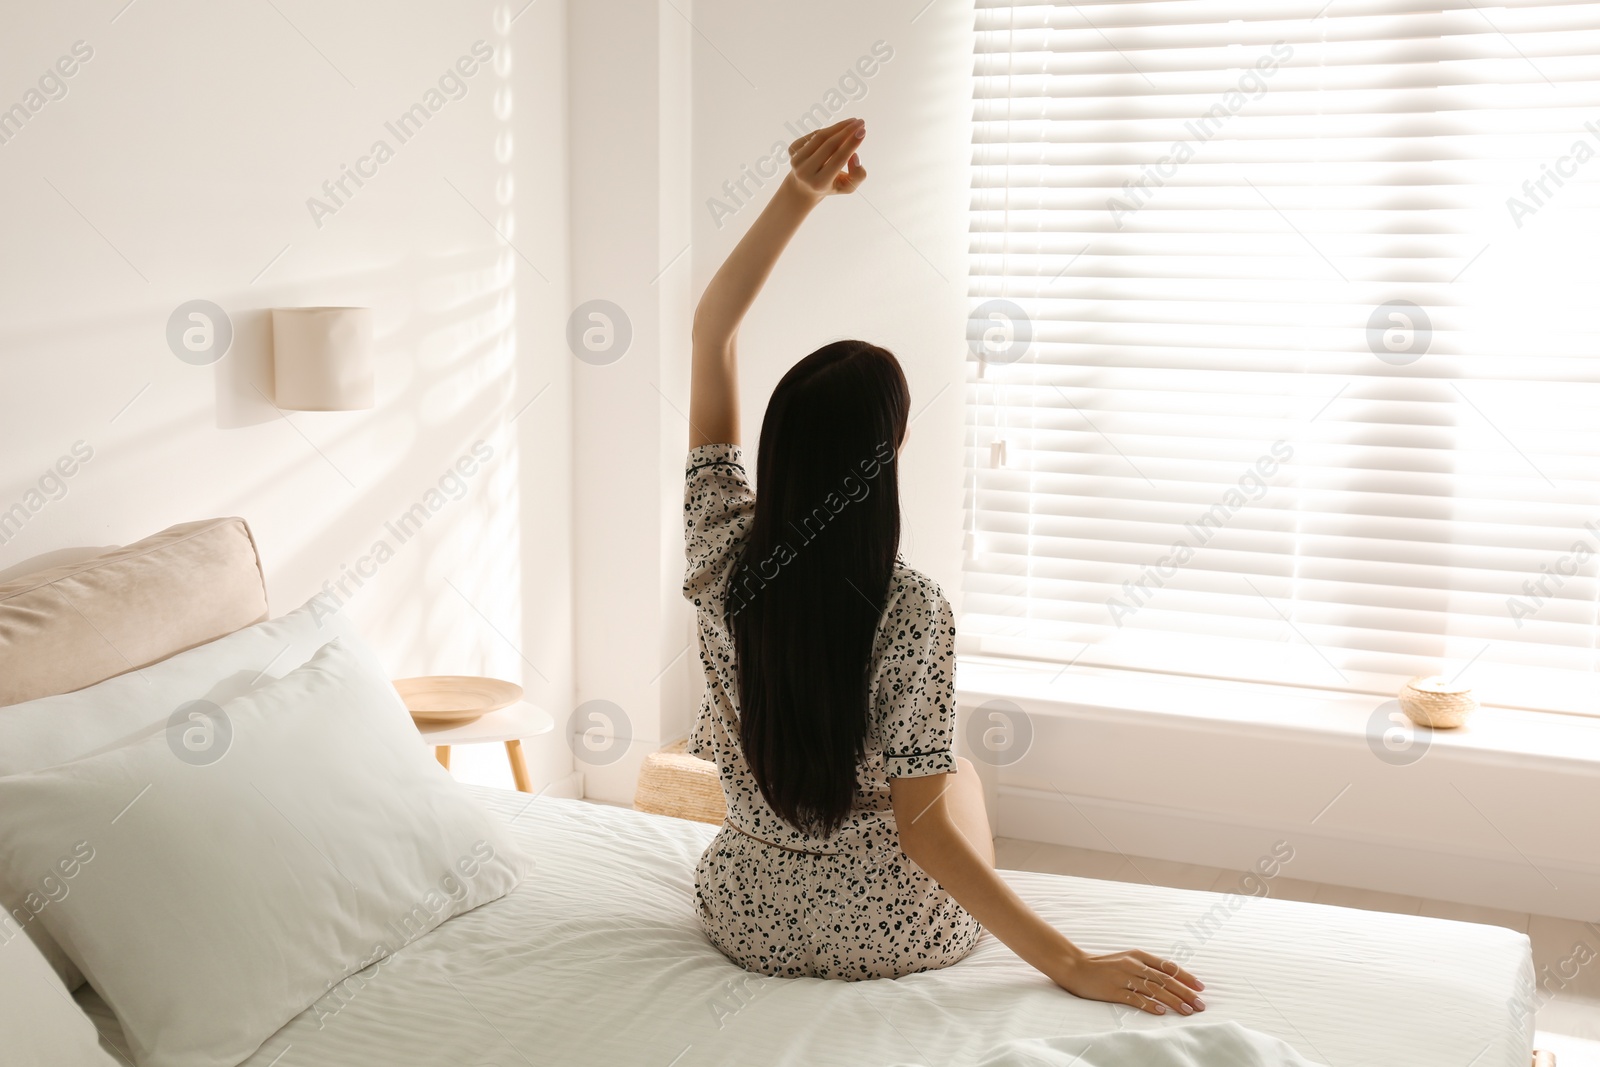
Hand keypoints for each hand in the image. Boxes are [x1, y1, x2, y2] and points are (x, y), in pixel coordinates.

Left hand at [786, 117, 867, 198]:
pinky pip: (814, 135)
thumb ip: (857, 175)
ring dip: (839, 126)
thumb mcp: (847, 187)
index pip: (838, 159)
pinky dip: (829, 131)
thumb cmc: (830, 185)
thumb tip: (855, 155)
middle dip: (847, 131)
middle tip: (861, 122)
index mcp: (818, 183)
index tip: (863, 131)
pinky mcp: (792, 149)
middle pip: (829, 145)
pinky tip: (838, 131)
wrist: (802, 186)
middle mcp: (804, 172)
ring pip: (821, 136)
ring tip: (853, 122)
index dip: (851, 144)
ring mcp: (796, 159)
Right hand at [1050, 949, 1206, 1016]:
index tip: (1200, 987)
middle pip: (1165, 980)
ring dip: (1173, 1001)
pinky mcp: (1113, 990)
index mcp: (1138, 955)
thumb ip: (1146, 966)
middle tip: (1200, 1004)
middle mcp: (1133, 965)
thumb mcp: (1127, 959)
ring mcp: (1123, 977)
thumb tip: (1170, 977)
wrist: (1076, 967)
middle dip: (1185, 993)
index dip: (1186, 977)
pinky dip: (1149, 1004)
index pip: (1168, 966)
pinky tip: (1161, 1011)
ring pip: (1154, 989)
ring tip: (1187, 1011)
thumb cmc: (1103, 965)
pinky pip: (1135, 998)